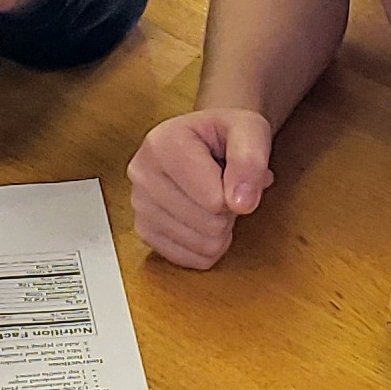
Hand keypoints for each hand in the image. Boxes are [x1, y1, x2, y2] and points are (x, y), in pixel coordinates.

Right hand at [129, 108, 273, 268]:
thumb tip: (242, 204)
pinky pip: (189, 259)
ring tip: (213, 198)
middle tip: (224, 186)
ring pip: (201, 245)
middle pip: (208, 225)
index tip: (232, 170)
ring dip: (220, 229)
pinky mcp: (144, 230)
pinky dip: (206, 246)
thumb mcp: (250, 130)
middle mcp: (142, 173)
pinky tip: (204, 219)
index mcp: (163, 143)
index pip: (214, 200)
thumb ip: (250, 160)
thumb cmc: (226, 133)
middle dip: (229, 211)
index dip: (237, 192)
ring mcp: (139, 205)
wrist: (206, 137)